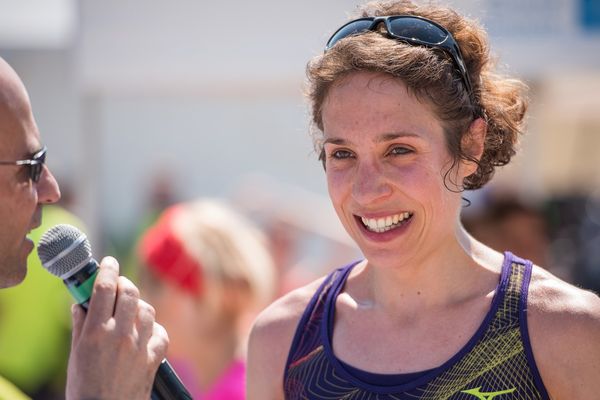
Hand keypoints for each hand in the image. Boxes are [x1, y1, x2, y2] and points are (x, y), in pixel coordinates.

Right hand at [66, 256, 168, 399]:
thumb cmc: (84, 387)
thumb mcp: (75, 354)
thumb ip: (80, 325)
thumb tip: (81, 302)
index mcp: (96, 332)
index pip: (104, 287)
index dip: (108, 269)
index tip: (109, 261)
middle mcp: (120, 335)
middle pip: (130, 292)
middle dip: (124, 283)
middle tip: (118, 284)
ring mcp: (140, 346)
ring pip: (147, 309)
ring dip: (137, 305)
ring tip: (128, 312)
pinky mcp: (155, 358)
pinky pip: (160, 331)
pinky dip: (152, 328)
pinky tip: (143, 332)